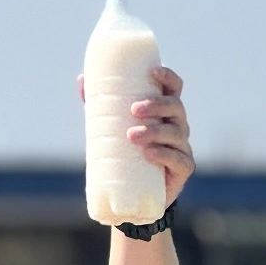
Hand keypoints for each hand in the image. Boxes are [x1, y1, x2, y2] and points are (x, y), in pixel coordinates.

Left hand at [76, 65, 196, 199]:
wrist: (133, 192)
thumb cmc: (125, 152)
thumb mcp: (111, 126)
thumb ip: (99, 104)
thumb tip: (83, 79)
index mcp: (164, 112)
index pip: (174, 89)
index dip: (168, 77)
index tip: (152, 72)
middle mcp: (177, 126)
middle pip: (175, 108)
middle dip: (157, 105)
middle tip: (133, 109)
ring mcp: (182, 147)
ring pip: (175, 133)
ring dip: (155, 131)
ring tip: (131, 136)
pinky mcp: (183, 169)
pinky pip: (179, 160)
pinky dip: (164, 155)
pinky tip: (149, 153)